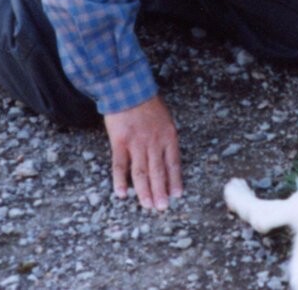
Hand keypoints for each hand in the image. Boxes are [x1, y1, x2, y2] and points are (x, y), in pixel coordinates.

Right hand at [103, 95, 182, 209]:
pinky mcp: (119, 143)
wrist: (128, 90)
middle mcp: (154, 142)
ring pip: (141, 173)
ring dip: (144, 191)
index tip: (177, 195)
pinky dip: (120, 181)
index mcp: (168, 136)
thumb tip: (168, 158)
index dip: (175, 180)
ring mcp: (136, 144)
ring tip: (147, 206)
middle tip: (162, 208)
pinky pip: (120, 166)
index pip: (173, 163)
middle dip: (161, 191)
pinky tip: (122, 194)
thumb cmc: (148, 104)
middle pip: (158, 172)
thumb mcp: (165, 119)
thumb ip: (166, 139)